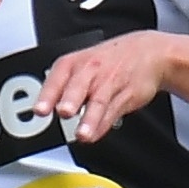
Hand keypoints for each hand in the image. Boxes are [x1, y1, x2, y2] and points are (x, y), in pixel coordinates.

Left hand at [40, 30, 174, 145]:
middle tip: (64, 112)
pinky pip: (113, 111)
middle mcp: (91, 71)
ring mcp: (110, 83)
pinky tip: (94, 135)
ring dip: (89, 119)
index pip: (58, 78)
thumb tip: (46, 109)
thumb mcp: (83, 65)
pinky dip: (103, 125)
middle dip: (71, 100)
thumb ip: (64, 88)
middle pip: (79, 86)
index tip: (40, 110)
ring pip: (98, 101)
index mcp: (76, 63)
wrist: (148, 52)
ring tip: (82, 134)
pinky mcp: (128, 95)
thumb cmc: (109, 61)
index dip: (48, 95)